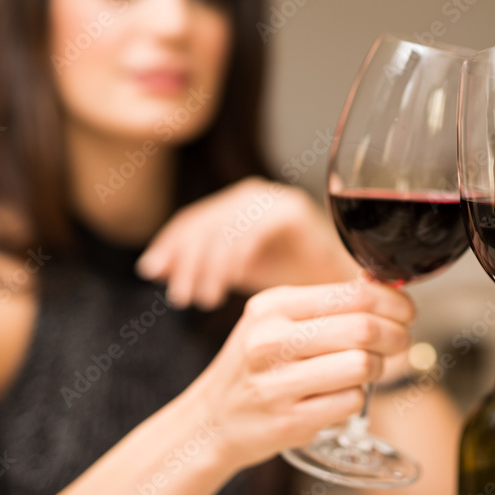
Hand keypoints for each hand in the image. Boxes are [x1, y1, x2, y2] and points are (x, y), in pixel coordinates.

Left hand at [136, 177, 356, 308]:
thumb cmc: (295, 283)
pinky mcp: (291, 210)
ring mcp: (273, 199)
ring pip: (224, 228)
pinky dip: (235, 260)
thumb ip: (200, 266)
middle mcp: (253, 195)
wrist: (343, 293)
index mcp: (237, 205)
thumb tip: (152, 266)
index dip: (169, 244)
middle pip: (205, 222)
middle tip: (180, 297)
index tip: (151, 271)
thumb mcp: (237, 273)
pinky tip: (229, 286)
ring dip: (208, 266)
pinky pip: (251, 232)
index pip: (193, 219)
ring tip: (203, 299)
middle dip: (186, 261)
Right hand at [191, 280, 413, 468]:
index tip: (405, 311)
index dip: (392, 302)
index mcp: (272, 307)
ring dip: (377, 368)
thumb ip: (326, 304)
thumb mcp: (276, 320)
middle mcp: (270, 341)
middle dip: (395, 335)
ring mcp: (278, 383)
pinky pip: (351, 401)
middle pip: (363, 329)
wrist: (212, 420)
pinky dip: (357, 398)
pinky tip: (341, 394)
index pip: (352, 294)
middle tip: (399, 340)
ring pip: (361, 365)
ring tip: (367, 368)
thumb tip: (385, 291)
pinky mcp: (290, 421)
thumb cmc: (255, 366)